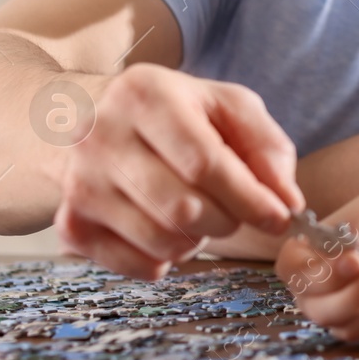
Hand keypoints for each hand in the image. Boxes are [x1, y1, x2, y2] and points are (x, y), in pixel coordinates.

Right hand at [53, 63, 303, 278]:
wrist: (85, 118)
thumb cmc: (172, 112)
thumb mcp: (225, 106)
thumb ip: (266, 146)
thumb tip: (287, 203)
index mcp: (145, 95)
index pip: (204, 162)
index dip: (249, 197)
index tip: (280, 216)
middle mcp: (101, 137)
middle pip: (183, 207)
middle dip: (226, 220)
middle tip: (234, 212)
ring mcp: (79, 182)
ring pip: (161, 240)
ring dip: (197, 240)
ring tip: (197, 213)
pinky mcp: (71, 223)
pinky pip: (135, 264)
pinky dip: (165, 258)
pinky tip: (167, 229)